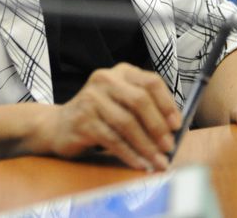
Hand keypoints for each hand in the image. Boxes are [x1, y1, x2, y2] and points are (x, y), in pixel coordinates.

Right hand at [35, 63, 180, 172]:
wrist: (59, 125)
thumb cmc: (100, 116)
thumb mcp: (122, 103)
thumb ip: (145, 109)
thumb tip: (175, 131)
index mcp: (121, 72)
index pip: (151, 82)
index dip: (167, 104)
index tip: (177, 126)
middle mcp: (106, 80)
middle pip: (140, 101)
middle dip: (158, 127)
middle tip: (169, 147)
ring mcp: (92, 98)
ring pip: (127, 123)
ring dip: (146, 145)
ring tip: (158, 161)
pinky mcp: (83, 120)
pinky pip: (113, 140)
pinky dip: (130, 154)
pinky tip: (140, 164)